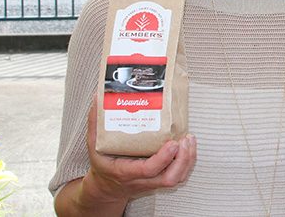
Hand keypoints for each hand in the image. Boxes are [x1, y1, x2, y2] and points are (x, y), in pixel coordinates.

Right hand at [83, 98, 197, 203]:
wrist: (107, 187)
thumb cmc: (103, 164)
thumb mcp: (94, 145)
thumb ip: (95, 122)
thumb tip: (98, 98)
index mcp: (125, 172)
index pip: (148, 170)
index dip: (163, 158)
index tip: (172, 143)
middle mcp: (142, 180)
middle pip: (169, 178)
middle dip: (182, 160)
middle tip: (185, 139)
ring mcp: (153, 182)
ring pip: (177, 178)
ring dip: (188, 160)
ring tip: (189, 139)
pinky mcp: (160, 180)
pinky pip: (179, 175)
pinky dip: (187, 161)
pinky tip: (188, 146)